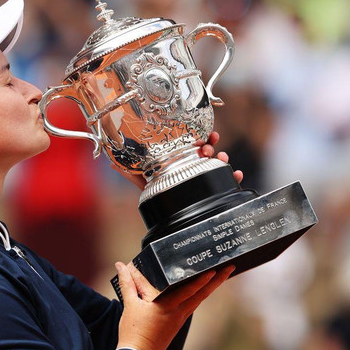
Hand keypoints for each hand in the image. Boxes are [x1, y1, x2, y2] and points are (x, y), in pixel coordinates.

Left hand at [112, 131, 242, 189]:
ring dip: (222, 158)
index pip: (193, 144)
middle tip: (209, 148)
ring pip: (218, 164)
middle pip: (208, 151)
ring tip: (222, 159)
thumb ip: (131, 173)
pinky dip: (234, 177)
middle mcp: (195, 167)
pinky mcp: (213, 190)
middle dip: (211, 146)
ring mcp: (205, 177)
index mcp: (181, 160)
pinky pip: (227, 182)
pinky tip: (236, 175)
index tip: (207, 133)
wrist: (167, 216)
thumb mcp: (144, 183)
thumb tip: (113, 163)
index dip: (201, 137)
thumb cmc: (158, 194)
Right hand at [114, 262, 234, 349]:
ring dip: (209, 288)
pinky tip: (198, 293)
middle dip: (217, 280)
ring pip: (198, 300)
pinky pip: (190, 307)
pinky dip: (197, 297)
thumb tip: (120, 265)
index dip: (203, 278)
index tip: (215, 268)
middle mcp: (178, 312)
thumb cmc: (133, 331)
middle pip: (202, 293)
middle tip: (229, 267)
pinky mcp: (176, 325)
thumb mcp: (130, 304)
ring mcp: (179, 319)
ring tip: (218, 277)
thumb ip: (127, 282)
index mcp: (168, 306)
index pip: (190, 289)